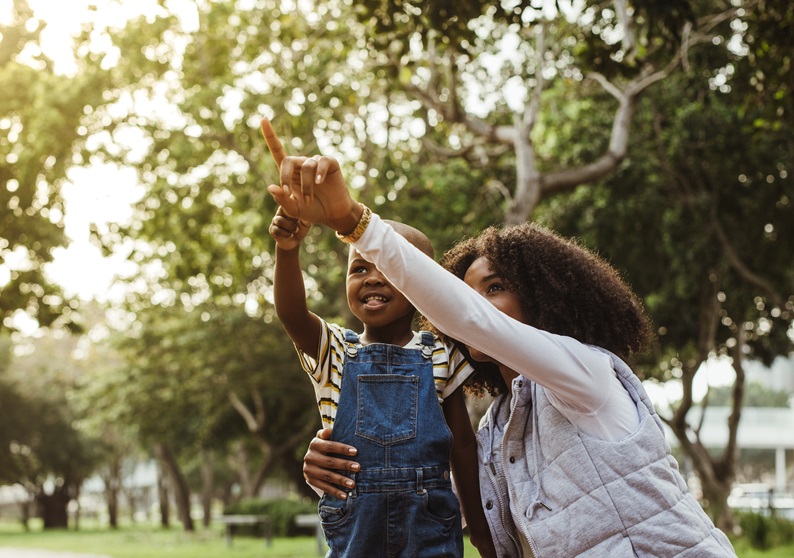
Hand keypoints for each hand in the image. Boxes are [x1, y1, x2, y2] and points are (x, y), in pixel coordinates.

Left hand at [261, 117, 360, 232]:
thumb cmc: (312, 211)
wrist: (333, 215)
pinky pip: (321, 162)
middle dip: (285, 177)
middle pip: (288, 161)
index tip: (263, 119)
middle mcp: (302, 164)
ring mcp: (316, 163)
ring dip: (306, 186)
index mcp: (290, 173)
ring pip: (306, 167)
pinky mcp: (330, 163)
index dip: (270, 135)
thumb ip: (282, 200)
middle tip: (288, 193)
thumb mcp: (294, 210)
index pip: (278, 151)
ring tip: (308, 201)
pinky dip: (318, 172)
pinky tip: (319, 183)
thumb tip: (271, 187)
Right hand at [269, 206, 310, 250]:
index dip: (291, 204)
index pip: (286, 201)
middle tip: (298, 220)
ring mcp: (275, 221)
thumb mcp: (306, 223)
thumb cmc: (300, 229)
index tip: (298, 212)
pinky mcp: (272, 230)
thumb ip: (305, 217)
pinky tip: (290, 235)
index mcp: (288, 208)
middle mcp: (280, 213)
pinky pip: (276, 230)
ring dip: (289, 226)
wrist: (294, 242)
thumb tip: (307, 211)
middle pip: (282, 209)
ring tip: (295, 230)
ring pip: (279, 220)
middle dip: (291, 216)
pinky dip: (285, 233)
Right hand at [303, 428, 359, 498]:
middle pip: (330, 462)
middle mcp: (309, 457)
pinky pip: (324, 487)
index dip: (343, 449)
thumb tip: (328, 432)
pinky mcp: (310, 480)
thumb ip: (327, 433)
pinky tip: (345, 496)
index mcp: (315, 444)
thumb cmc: (325, 446)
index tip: (356, 451)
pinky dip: (335, 492)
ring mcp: (309, 470)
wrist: (312, 459)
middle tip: (358, 468)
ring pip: (327, 476)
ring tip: (353, 484)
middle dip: (345, 465)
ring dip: (341, 480)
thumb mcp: (325, 437)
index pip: (330, 446)